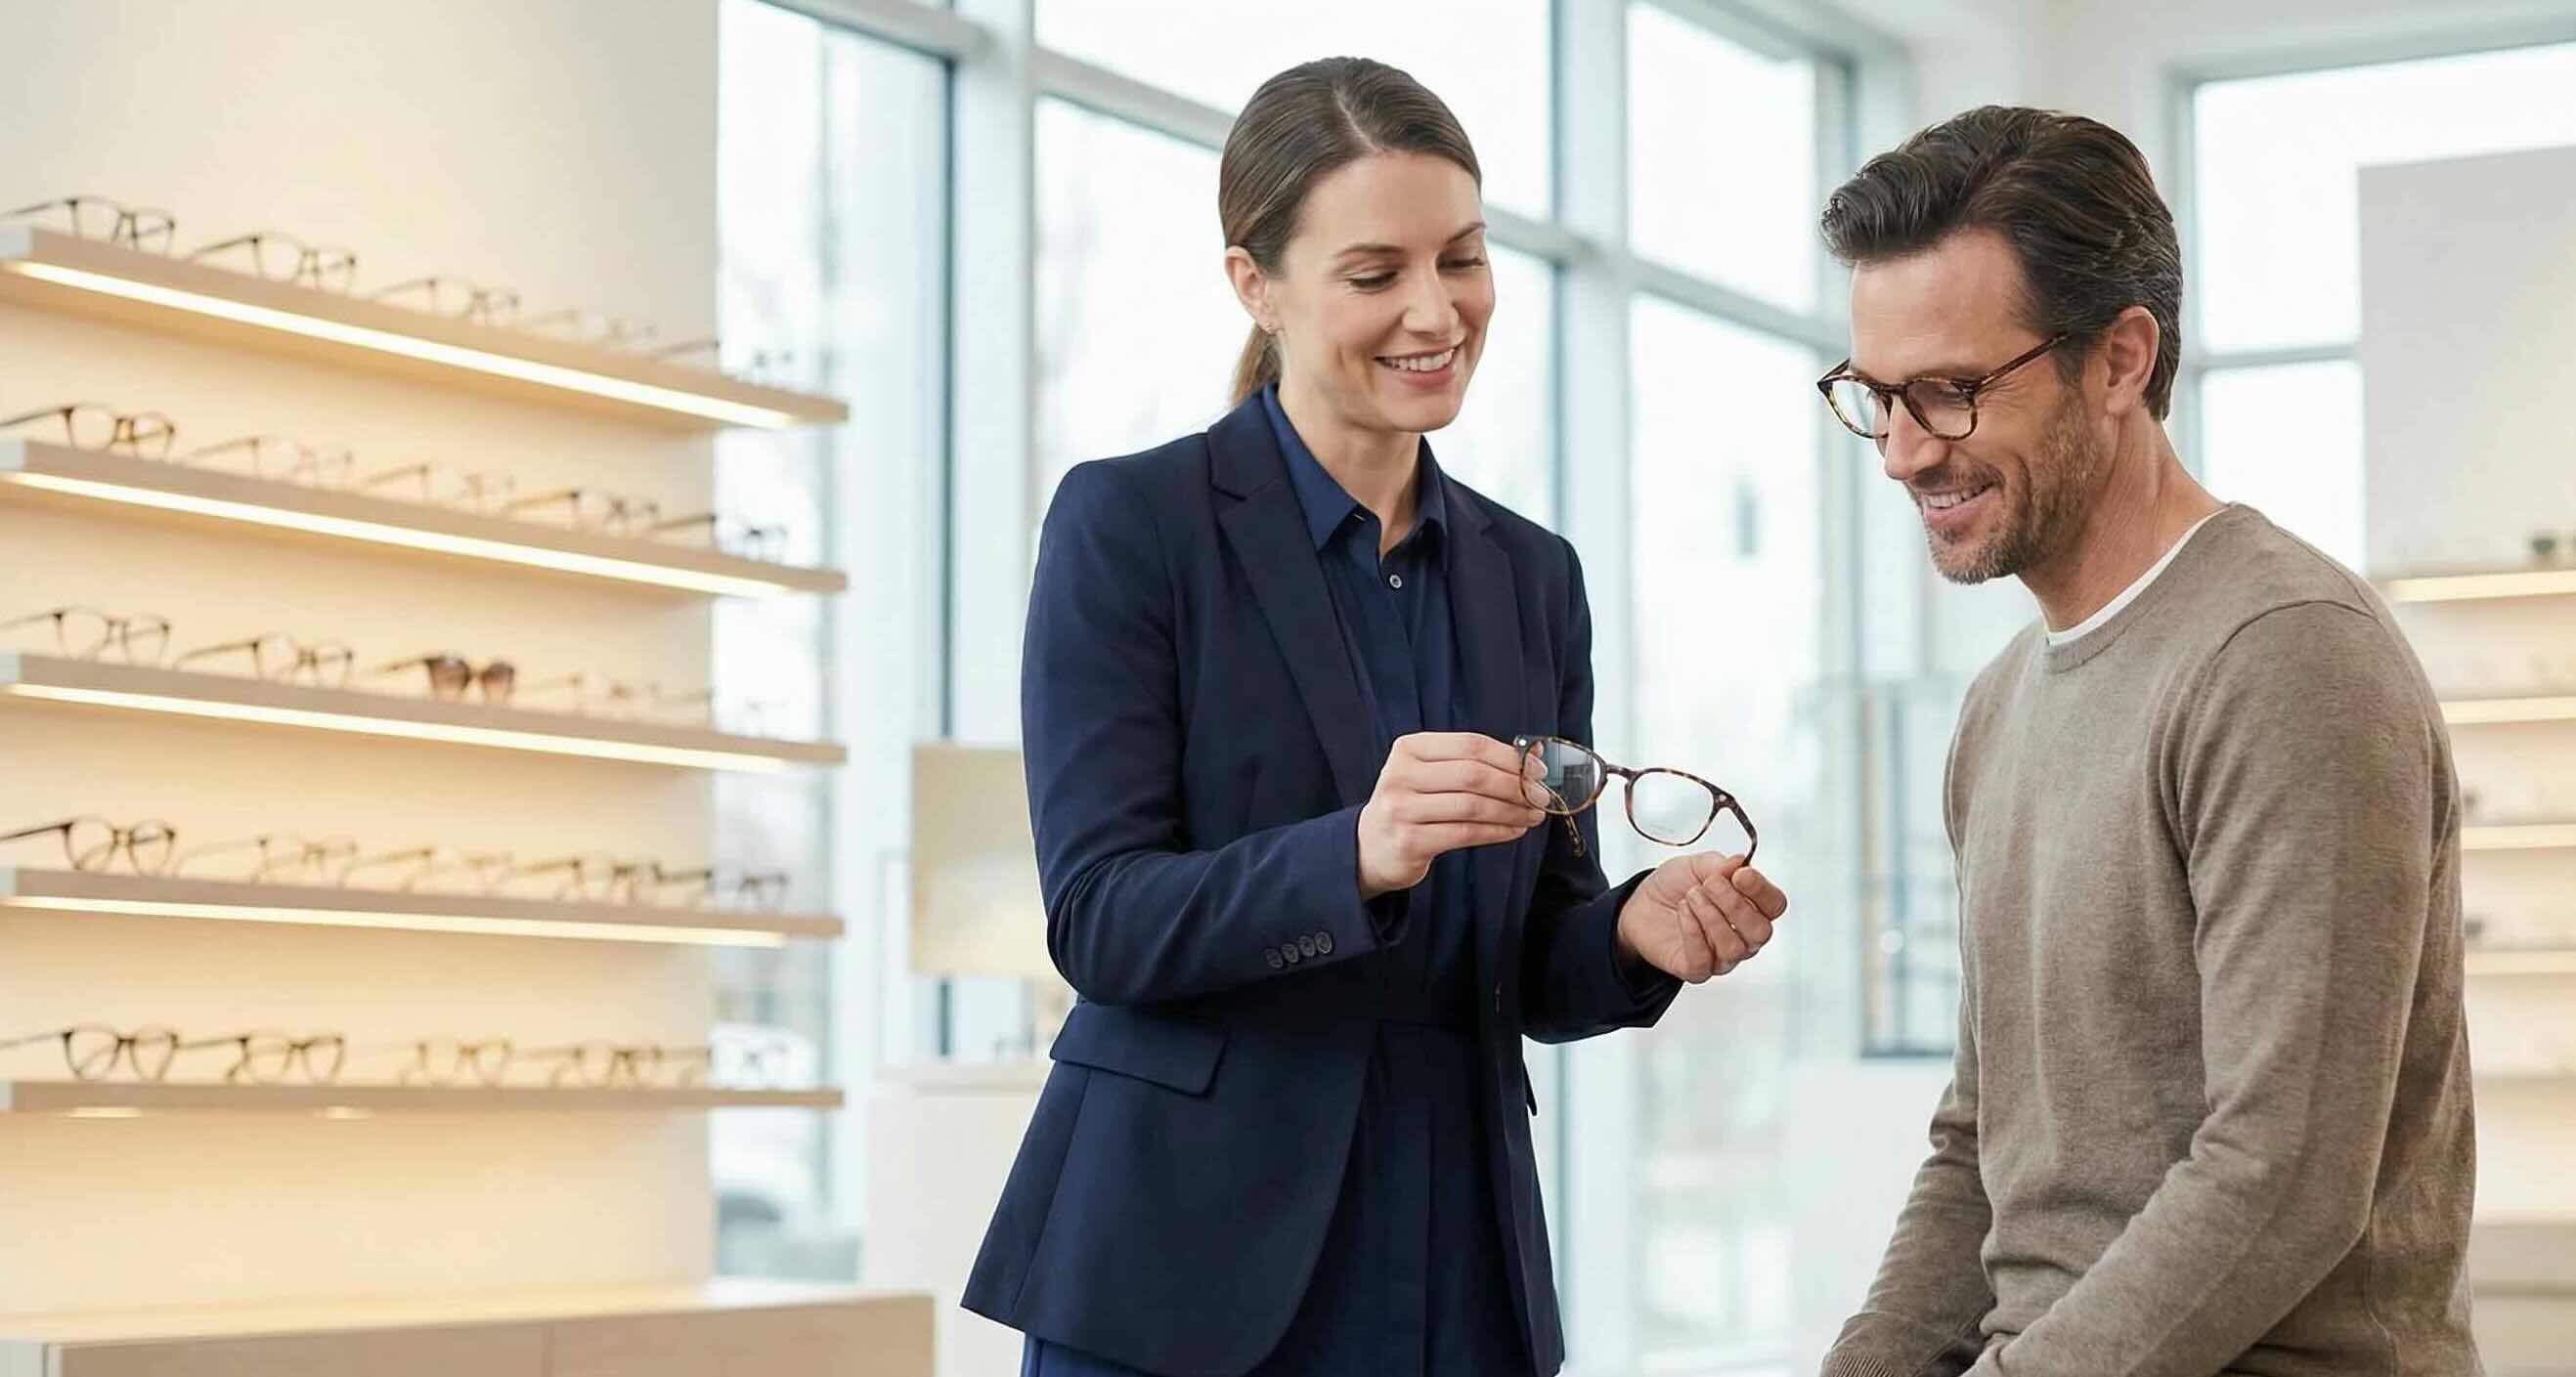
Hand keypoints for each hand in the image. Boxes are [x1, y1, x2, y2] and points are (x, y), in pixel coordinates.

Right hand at [1356, 732, 1546, 898]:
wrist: (1370, 846)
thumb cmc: (1413, 804)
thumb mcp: (1432, 774)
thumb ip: (1474, 763)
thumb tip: (1534, 758)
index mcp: (1409, 749)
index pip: (1470, 745)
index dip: (1510, 756)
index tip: (1538, 770)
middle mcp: (1400, 775)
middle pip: (1473, 775)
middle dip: (1515, 786)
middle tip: (1541, 796)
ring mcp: (1401, 809)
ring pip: (1472, 806)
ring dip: (1511, 811)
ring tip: (1533, 815)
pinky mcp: (1409, 842)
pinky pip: (1465, 833)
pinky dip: (1498, 831)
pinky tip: (1514, 830)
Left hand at [1616, 852, 1787, 982]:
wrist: (1641, 904)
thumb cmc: (1675, 886)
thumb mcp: (1697, 865)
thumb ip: (1720, 865)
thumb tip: (1740, 863)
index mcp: (1751, 907)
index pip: (1775, 905)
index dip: (1761, 890)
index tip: (1740, 875)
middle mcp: (1743, 936)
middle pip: (1760, 931)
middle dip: (1735, 904)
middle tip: (1709, 884)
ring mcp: (1722, 956)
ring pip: (1733, 947)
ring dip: (1710, 916)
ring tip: (1691, 896)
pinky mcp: (1697, 969)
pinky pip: (1704, 960)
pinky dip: (1693, 932)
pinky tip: (1683, 913)